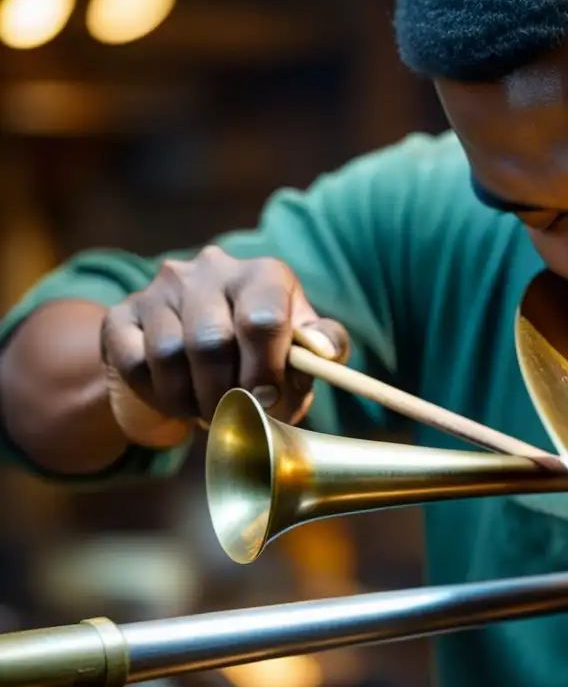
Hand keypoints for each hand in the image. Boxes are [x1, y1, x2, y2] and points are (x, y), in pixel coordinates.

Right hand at [99, 246, 349, 448]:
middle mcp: (209, 270)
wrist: (198, 352)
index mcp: (262, 274)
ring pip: (169, 356)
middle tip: (237, 417)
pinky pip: (135, 364)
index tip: (268, 402)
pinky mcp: (122, 314)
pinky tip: (179, 400)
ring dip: (191, 401)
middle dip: (227, 394)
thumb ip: (323, 348)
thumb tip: (326, 352)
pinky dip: (159, 395)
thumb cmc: (264, 352)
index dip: (266, 371)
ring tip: (210, 413)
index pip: (262, 319)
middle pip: (211, 342)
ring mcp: (161, 289)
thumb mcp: (301, 348)